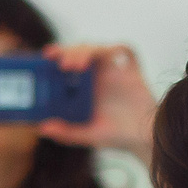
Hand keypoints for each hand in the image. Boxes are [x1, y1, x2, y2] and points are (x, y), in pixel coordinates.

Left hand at [32, 43, 157, 158]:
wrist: (145, 140)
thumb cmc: (117, 136)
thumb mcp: (89, 136)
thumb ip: (67, 133)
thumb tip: (42, 128)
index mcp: (84, 86)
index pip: (68, 61)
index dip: (59, 53)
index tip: (48, 55)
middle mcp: (98, 76)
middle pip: (81, 51)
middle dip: (71, 52)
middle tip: (62, 64)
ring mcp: (115, 72)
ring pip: (98, 49)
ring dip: (86, 52)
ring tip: (77, 65)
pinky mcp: (132, 72)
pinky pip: (126, 51)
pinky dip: (119, 48)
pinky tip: (110, 54)